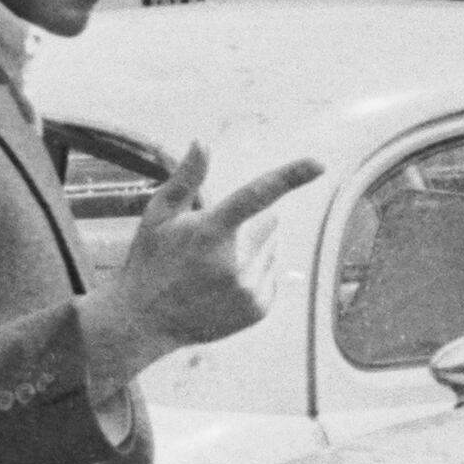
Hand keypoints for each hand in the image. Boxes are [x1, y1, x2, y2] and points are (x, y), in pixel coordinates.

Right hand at [105, 143, 320, 356]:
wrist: (145, 322)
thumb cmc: (150, 260)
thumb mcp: (158, 216)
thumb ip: (186, 179)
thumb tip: (202, 142)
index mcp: (210, 232)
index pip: (256, 195)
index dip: (290, 177)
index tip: (318, 164)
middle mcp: (235, 262)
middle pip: (270, 223)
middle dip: (250, 224)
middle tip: (212, 243)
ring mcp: (249, 289)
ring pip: (273, 249)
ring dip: (253, 250)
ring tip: (214, 268)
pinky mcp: (258, 309)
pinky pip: (272, 275)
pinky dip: (255, 274)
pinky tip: (223, 285)